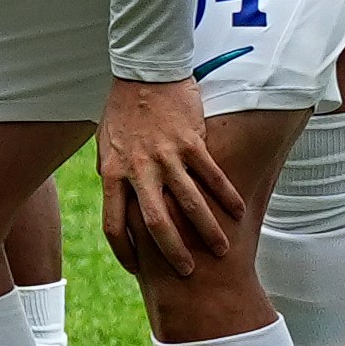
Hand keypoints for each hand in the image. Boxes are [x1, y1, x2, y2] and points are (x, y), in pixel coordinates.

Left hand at [96, 70, 242, 277]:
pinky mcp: (191, 142)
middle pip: (155, 223)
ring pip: (189, 203)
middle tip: (187, 273)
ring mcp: (166, 156)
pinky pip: (211, 175)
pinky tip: (238, 211)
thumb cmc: (122, 109)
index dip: (125, 252)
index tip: (137, 270)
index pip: (114, 225)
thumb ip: (112, 173)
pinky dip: (226, 195)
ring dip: (206, 230)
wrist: (145, 72)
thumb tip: (115, 199)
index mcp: (112, 173)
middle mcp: (139, 170)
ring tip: (222, 249)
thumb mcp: (105, 144)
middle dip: (172, 252)